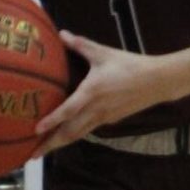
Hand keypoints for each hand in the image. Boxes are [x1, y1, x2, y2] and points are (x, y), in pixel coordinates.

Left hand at [35, 31, 165, 154]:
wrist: (157, 82)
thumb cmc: (130, 65)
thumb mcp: (104, 53)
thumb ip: (81, 45)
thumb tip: (61, 33)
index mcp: (91, 92)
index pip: (68, 110)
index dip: (51, 121)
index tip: (36, 130)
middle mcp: (96, 109)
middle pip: (70, 132)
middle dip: (51, 145)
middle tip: (32, 155)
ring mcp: (103, 118)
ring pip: (78, 134)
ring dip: (60, 144)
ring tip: (44, 151)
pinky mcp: (110, 120)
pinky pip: (88, 130)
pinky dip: (74, 135)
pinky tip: (66, 136)